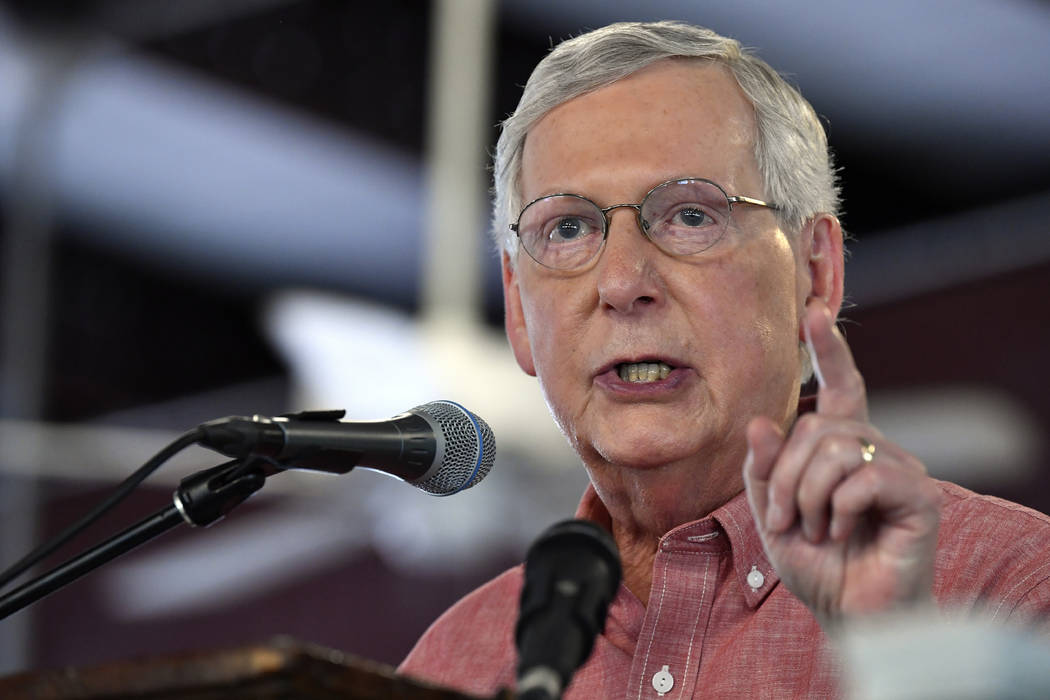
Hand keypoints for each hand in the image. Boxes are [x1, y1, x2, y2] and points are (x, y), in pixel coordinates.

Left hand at [742, 299, 941, 627]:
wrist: (849, 616)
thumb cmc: (817, 565)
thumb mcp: (772, 514)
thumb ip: (763, 469)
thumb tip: (761, 422)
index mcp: (843, 450)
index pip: (840, 389)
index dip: (828, 351)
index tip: (813, 312)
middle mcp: (876, 450)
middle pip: (817, 425)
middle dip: (784, 475)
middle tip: (783, 519)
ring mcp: (901, 470)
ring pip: (835, 448)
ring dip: (806, 495)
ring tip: (816, 530)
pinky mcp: (921, 496)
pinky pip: (864, 477)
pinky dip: (839, 508)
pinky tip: (843, 533)